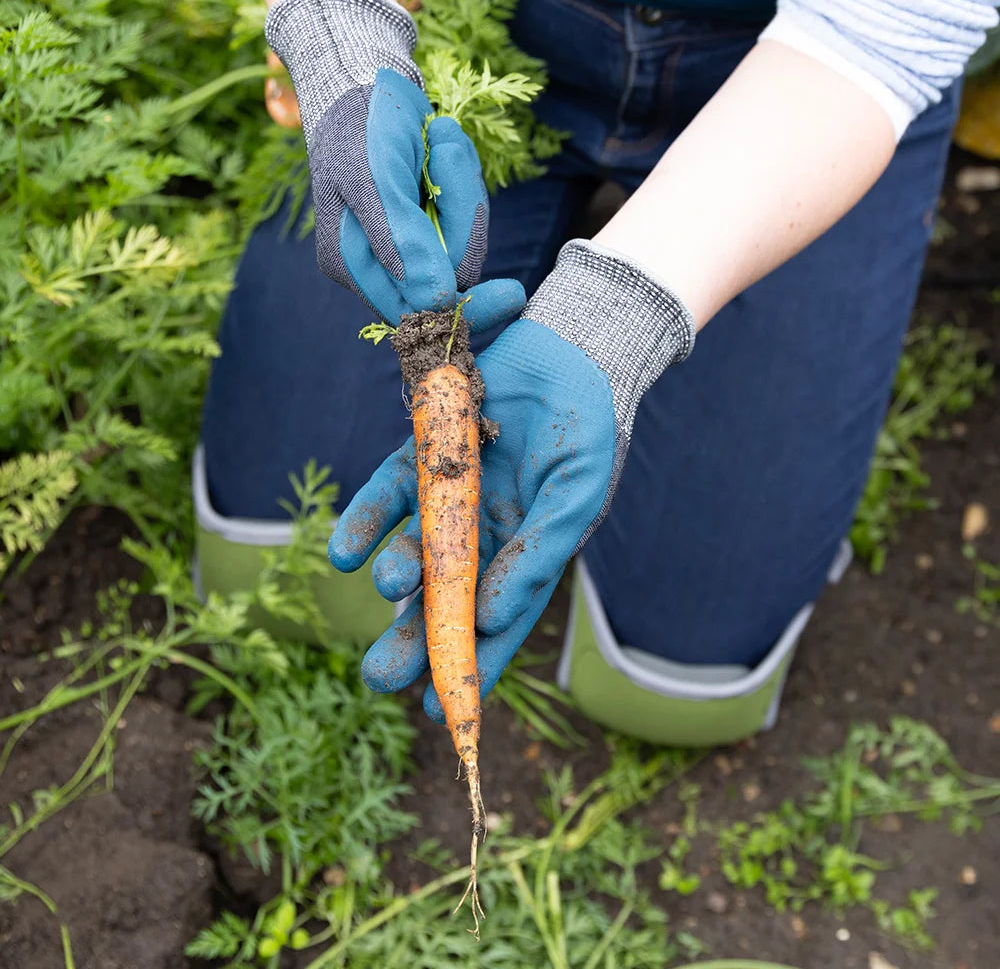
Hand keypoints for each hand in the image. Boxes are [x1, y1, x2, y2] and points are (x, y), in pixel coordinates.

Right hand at [266, 0, 520, 329]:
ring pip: (464, 246)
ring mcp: (406, 242)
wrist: (363, 75)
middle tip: (446, 151)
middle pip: (449, 278)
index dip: (466, 307)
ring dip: (464, 190)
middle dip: (462, 218)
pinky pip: (466, 218)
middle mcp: (379, 263)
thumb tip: (434, 300)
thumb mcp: (377, 179)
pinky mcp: (429, 220)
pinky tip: (441, 141)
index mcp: (353, 264)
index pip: (419, 311)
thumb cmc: (360, 122)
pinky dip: (465, 180)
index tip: (513, 294)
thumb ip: (404, 241)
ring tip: (439, 137)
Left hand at [329, 240, 695, 718]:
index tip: (438, 715)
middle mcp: (485, 533)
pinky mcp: (424, 452)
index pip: (496, 622)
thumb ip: (537, 554)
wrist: (572, 348)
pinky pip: (388, 492)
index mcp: (528, 552)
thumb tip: (491, 618)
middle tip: (381, 677)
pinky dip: (366, 519)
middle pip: (444, 598)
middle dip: (413, 638)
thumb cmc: (589, 427)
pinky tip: (347, 551)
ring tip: (387, 586)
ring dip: (396, 576)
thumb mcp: (575, 495)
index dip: (469, 668)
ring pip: (413, 549)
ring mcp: (451, 495)